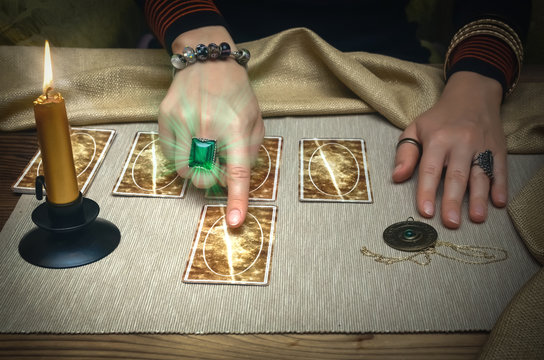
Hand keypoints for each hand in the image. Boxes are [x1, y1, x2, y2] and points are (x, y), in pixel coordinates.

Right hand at [159, 26, 263, 227]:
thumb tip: (234, 176)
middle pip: (202, 177)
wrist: (206, 60)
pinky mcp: (164, 118)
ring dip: (195, 169)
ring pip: (184, 170)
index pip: (236, 171)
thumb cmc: (236, 92)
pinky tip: (190, 136)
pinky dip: (181, 154)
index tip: (234, 221)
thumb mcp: (255, 117)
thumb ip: (250, 149)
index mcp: (234, 127)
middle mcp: (206, 126)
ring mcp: (181, 122)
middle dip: (210, 179)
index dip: (236, 199)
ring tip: (202, 149)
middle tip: (216, 164)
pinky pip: (170, 154)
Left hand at [393, 71, 506, 228]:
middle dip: (453, 201)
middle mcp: (460, 143)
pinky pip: (500, 169)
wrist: (472, 94)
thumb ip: (405, 153)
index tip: (426, 211)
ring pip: (480, 175)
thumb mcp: (415, 128)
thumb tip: (397, 176)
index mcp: (437, 140)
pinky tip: (498, 202)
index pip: (430, 170)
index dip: (427, 192)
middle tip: (451, 222)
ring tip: (476, 217)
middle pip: (456, 176)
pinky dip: (500, 186)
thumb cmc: (440, 117)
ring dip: (479, 198)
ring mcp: (482, 146)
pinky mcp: (498, 149)